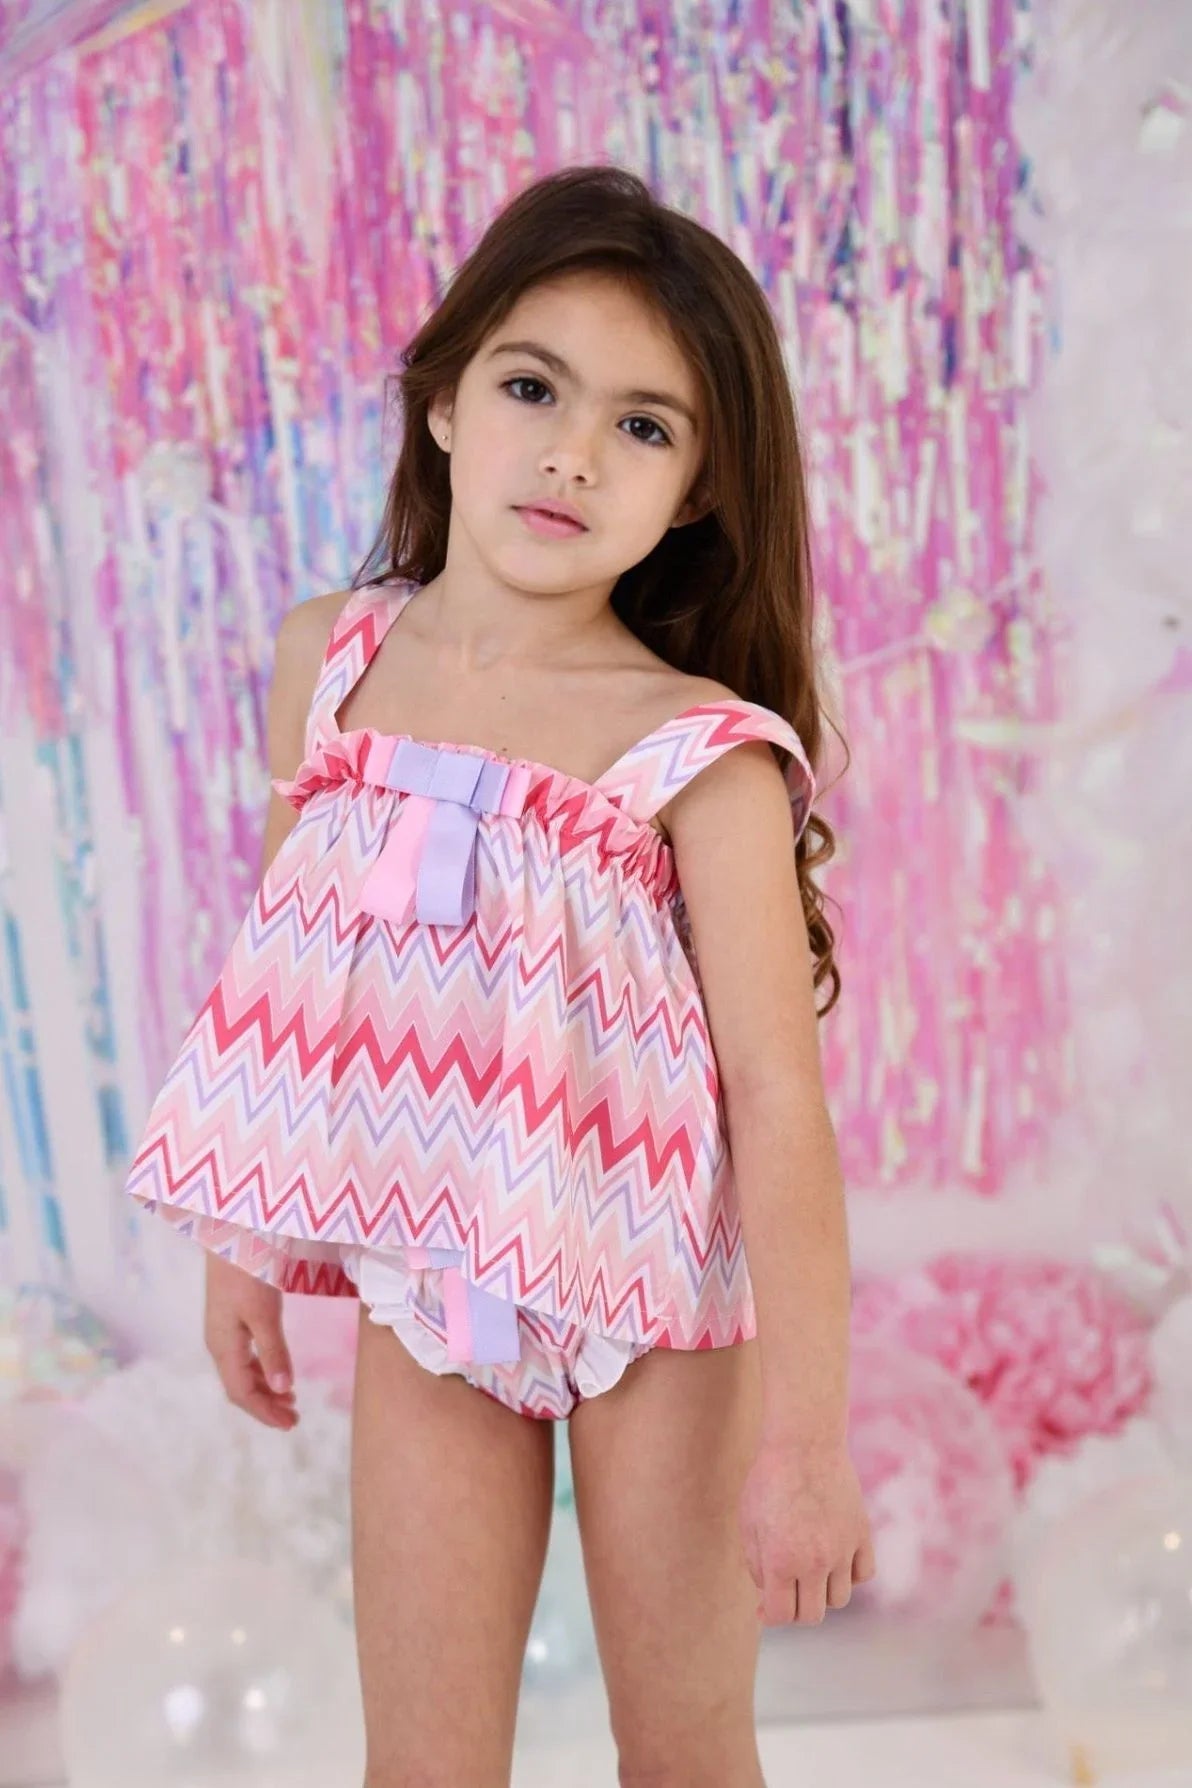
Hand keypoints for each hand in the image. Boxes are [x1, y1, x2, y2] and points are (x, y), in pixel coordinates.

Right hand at [204, 1253, 298, 1430]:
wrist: (231, 1236)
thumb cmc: (247, 1272)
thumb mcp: (265, 1313)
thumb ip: (273, 1352)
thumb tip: (284, 1389)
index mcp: (223, 1347)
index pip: (241, 1393)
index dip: (265, 1412)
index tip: (290, 1425)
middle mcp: (220, 1344)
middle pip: (240, 1388)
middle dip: (265, 1406)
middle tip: (294, 1419)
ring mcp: (224, 1332)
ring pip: (242, 1374)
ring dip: (265, 1391)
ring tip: (290, 1401)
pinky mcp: (232, 1319)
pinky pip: (245, 1358)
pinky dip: (262, 1372)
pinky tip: (278, 1373)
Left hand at [738, 1435, 874, 1625]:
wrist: (804, 1443)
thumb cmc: (768, 1481)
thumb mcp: (749, 1524)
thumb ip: (757, 1567)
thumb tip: (767, 1600)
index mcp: (782, 1561)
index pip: (782, 1616)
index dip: (770, 1615)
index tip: (765, 1606)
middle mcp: (816, 1562)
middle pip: (812, 1615)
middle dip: (796, 1608)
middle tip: (787, 1588)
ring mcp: (843, 1549)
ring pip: (838, 1599)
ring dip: (822, 1591)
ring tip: (808, 1567)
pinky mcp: (862, 1534)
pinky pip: (863, 1574)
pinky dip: (849, 1573)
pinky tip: (834, 1557)